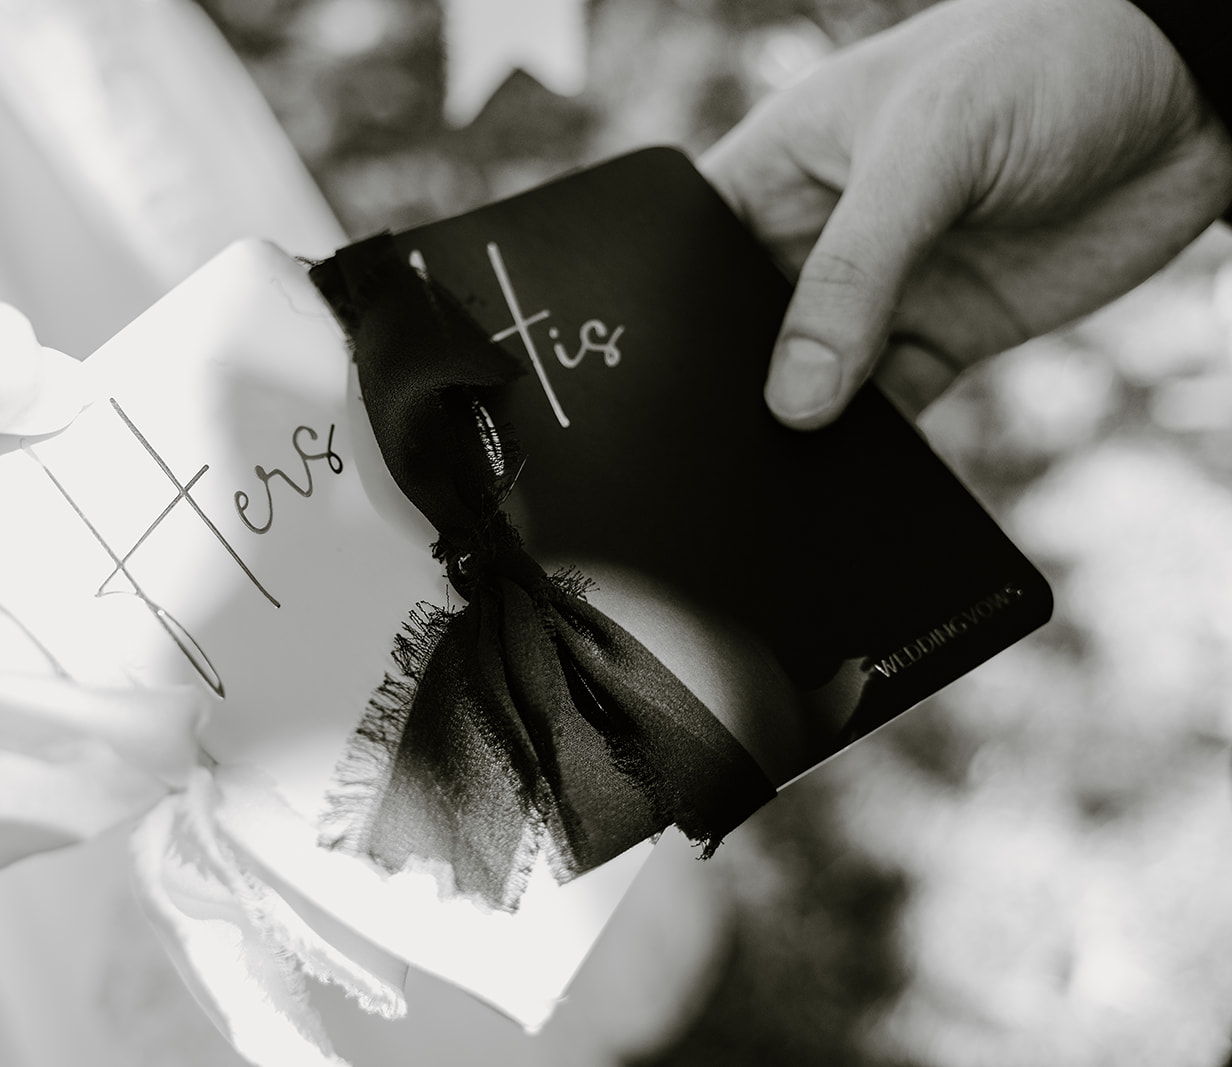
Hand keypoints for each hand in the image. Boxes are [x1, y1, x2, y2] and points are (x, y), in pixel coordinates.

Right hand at [699, 0, 1231, 427]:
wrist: (1194, 94)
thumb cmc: (1046, 61)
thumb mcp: (932, 148)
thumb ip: (855, 273)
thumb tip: (792, 399)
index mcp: (781, 166)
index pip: (694, 254)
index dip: (670, 315)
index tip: (658, 382)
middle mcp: (817, 237)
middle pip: (745, 333)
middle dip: (737, 385)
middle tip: (726, 440)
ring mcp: (879, 293)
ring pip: (812, 384)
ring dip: (804, 426)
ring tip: (786, 470)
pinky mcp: (942, 339)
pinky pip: (889, 412)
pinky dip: (875, 449)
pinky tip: (860, 472)